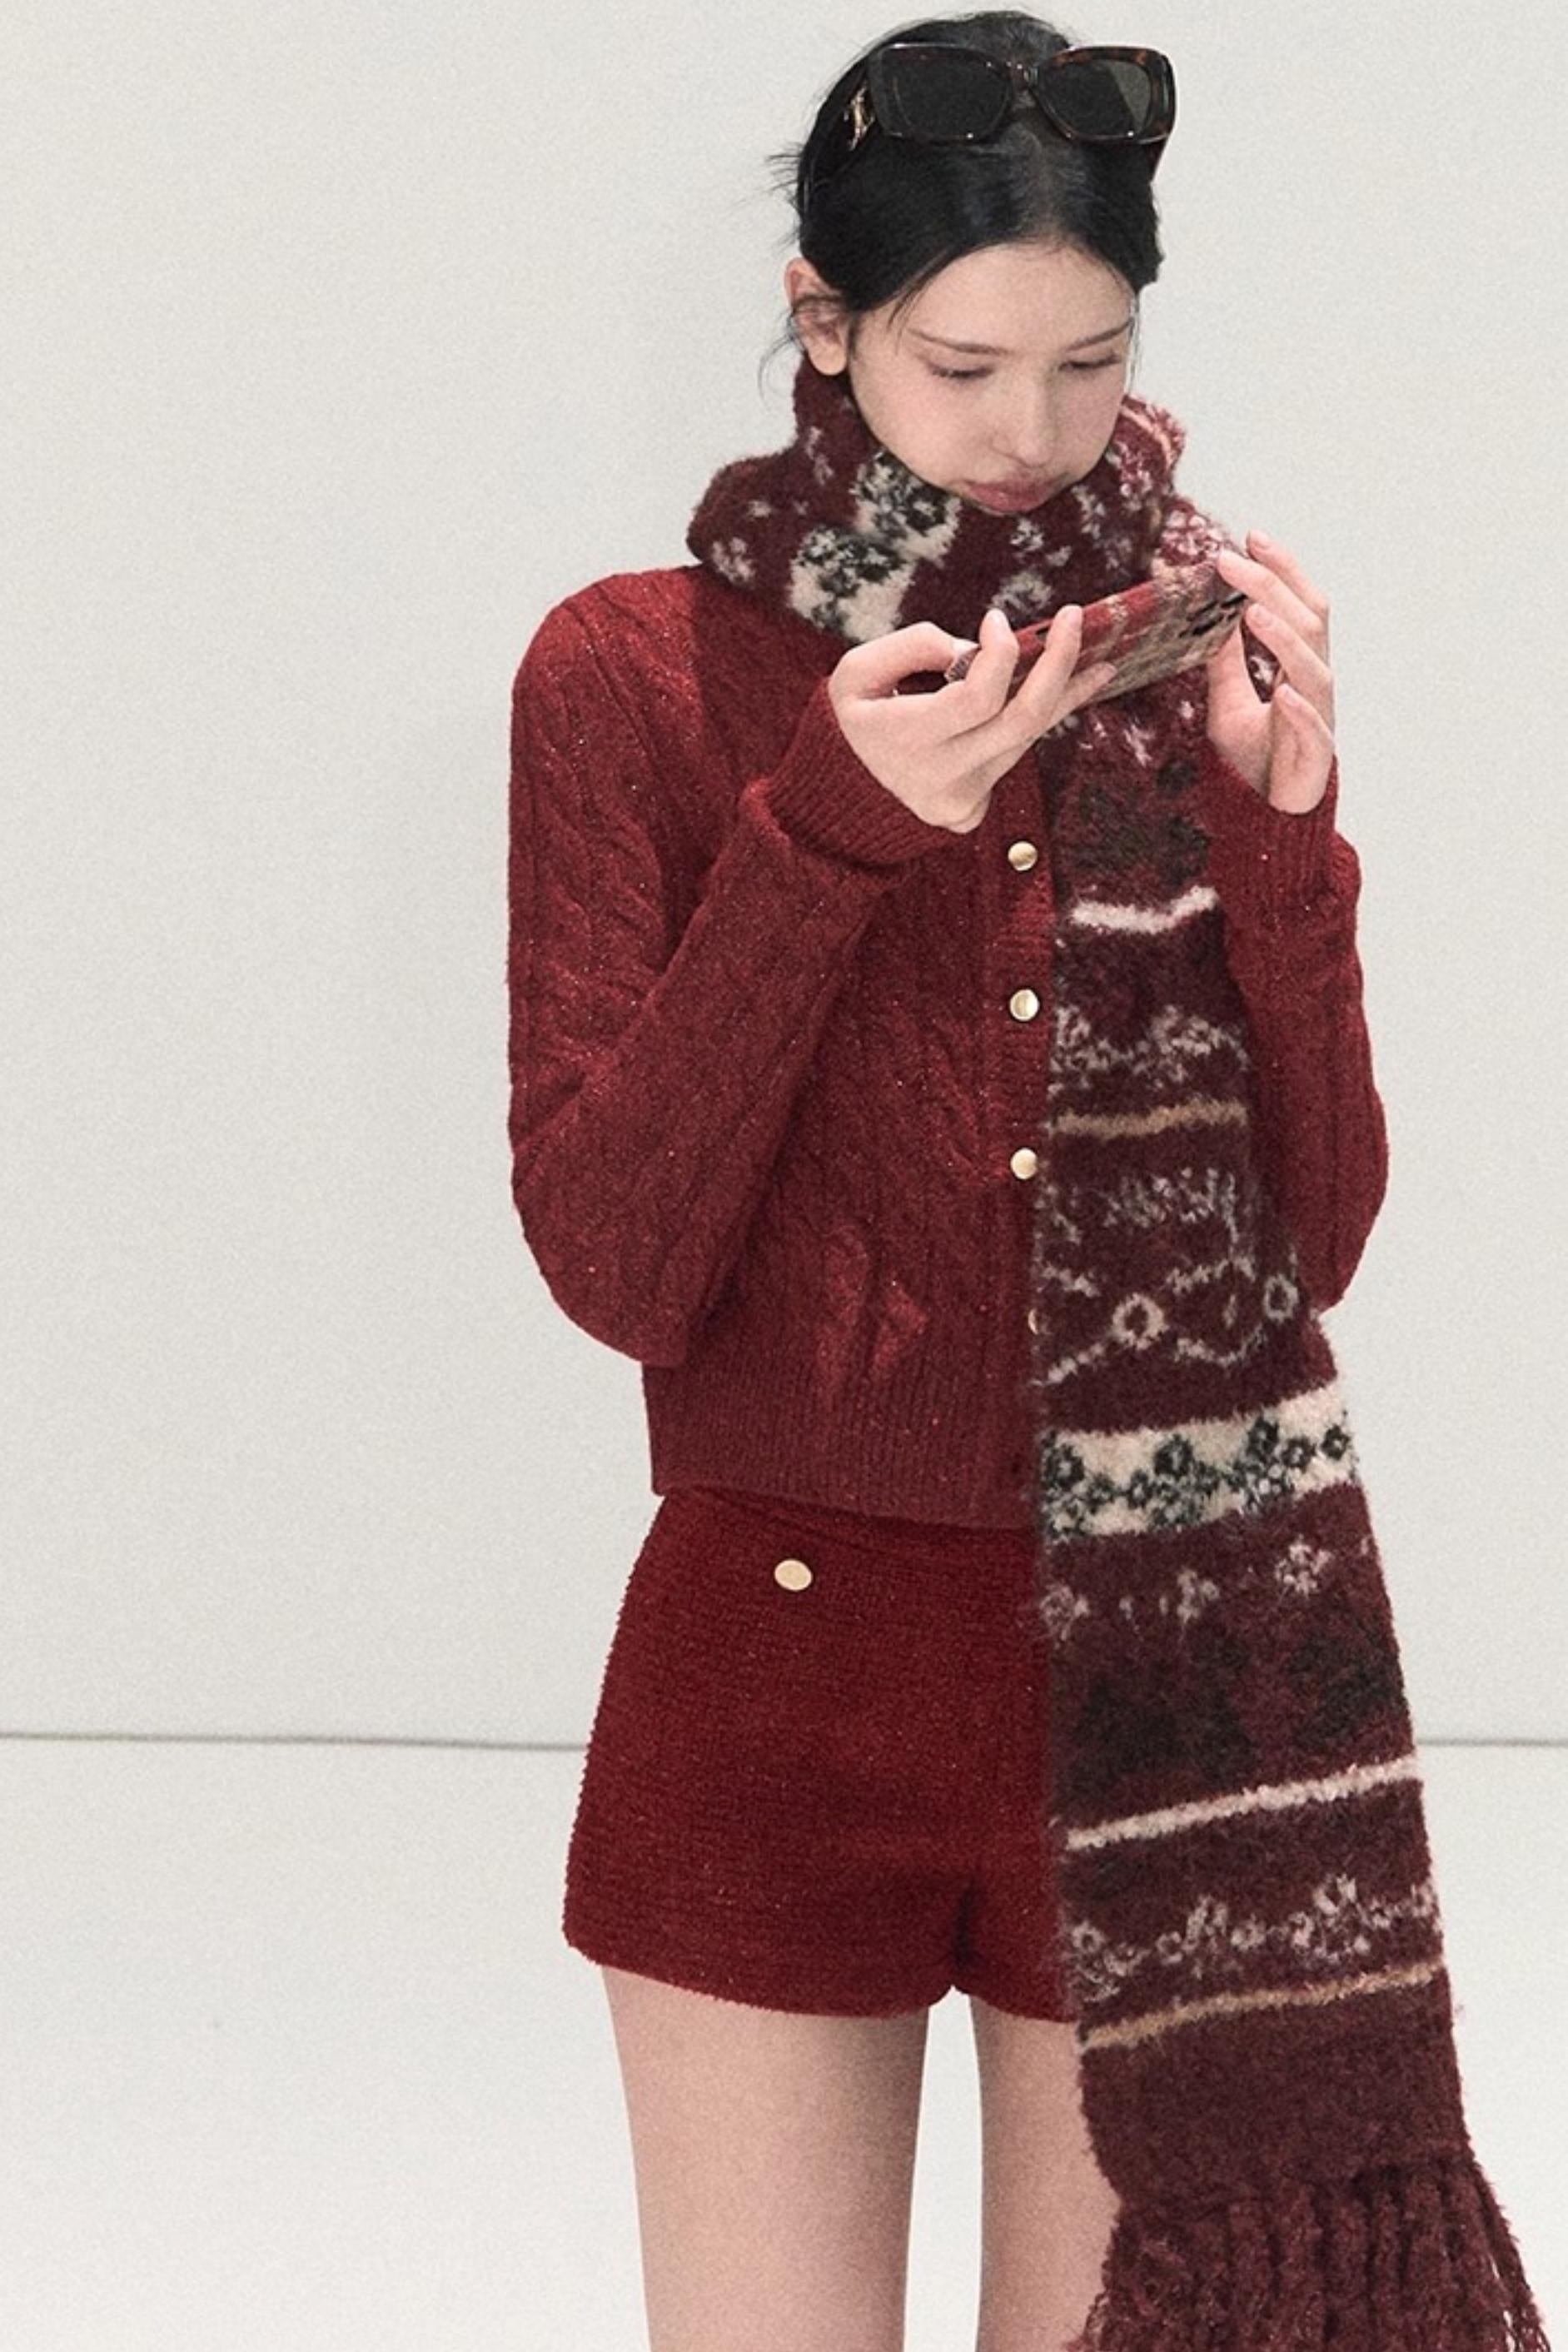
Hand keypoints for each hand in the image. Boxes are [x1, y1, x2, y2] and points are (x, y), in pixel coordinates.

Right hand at [827, 605, 1116, 834]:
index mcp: (907, 742)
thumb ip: (911, 647)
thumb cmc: (852, 719)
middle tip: (1076, 619)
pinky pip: (1017, 754)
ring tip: (1099, 658)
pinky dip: (1042, 717)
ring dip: (1067, 693)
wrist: (839, 794)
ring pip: (1030, 738)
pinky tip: (1073, 690)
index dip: (999, 653)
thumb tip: (972, 649)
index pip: (977, 699)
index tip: (996, 619)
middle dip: (1058, 663)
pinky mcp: (974, 809)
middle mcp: (942, 778)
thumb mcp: (856, 673)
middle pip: (1022, 720)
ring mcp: (963, 798)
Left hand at [1208, 534, 1335, 812]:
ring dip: (1284, 638)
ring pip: (1315, 669)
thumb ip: (1224, 665)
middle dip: (1274, 585)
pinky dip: (1299, 710)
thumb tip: (1209, 621)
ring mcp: (1319, 719)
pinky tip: (1282, 694)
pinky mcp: (1315, 757)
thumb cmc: (1256, 760)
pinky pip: (1313, 729)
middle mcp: (1315, 684)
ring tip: (1252, 611)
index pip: (1299, 604)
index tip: (1251, 536)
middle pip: (1309, 621)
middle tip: (1233, 558)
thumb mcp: (1227, 705)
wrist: (1271, 818)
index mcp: (1299, 666)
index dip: (1281, 568)